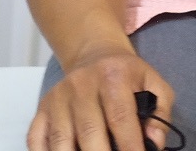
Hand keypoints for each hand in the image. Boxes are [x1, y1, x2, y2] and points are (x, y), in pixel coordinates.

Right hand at [27, 46, 172, 150]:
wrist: (94, 54)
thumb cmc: (126, 76)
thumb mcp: (153, 83)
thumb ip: (159, 113)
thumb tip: (154, 142)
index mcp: (114, 76)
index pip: (121, 118)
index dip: (129, 146)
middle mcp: (82, 85)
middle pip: (89, 131)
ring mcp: (58, 98)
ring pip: (61, 139)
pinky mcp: (42, 109)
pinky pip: (36, 138)